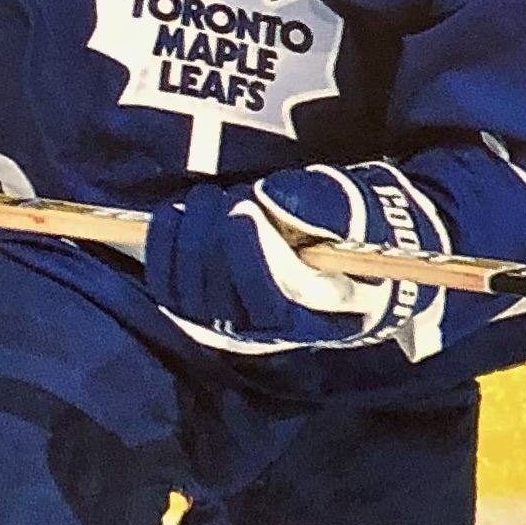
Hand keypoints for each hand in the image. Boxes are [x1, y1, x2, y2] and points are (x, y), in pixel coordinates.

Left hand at [143, 160, 443, 348]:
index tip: (243, 209)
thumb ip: (328, 202)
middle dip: (215, 235)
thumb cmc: (357, 230)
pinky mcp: (204, 314)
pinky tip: (176, 214)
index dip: (252, 254)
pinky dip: (161, 247)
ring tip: (212, 200)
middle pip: (225, 297)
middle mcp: (277, 329)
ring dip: (190, 235)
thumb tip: (271, 195)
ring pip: (190, 293)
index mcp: (325, 307)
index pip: (277, 294)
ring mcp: (236, 326)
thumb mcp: (364, 210)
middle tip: (230, 196)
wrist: (344, 258)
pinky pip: (167, 289)